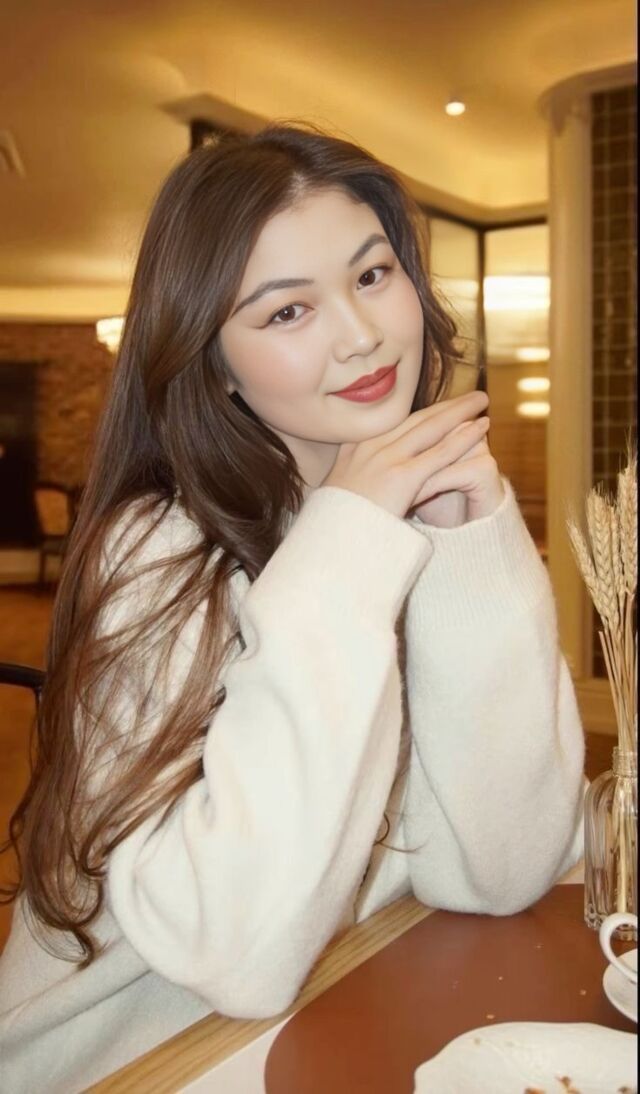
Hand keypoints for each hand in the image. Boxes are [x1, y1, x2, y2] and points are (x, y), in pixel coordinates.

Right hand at [322, 390, 492, 519]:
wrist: (328, 548)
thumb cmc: (334, 531)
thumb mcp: (339, 499)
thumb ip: (356, 485)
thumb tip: (365, 488)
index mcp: (353, 451)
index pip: (395, 426)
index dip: (422, 415)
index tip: (440, 409)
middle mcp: (369, 448)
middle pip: (414, 420)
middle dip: (444, 406)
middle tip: (468, 397)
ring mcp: (385, 460)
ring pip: (431, 428)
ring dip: (460, 412)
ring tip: (482, 401)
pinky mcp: (402, 476)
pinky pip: (440, 452)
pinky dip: (463, 437)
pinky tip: (481, 427)